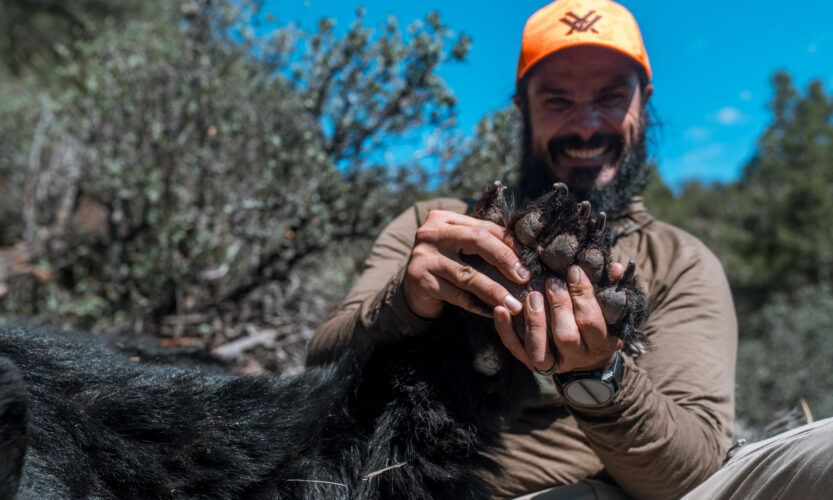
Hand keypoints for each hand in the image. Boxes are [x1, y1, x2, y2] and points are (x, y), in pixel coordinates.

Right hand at [403, 210, 529, 319]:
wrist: (412, 289)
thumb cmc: (445, 265)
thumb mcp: (460, 248)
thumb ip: (483, 243)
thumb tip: (525, 254)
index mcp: (444, 219)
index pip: (484, 227)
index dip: (509, 243)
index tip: (528, 262)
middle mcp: (431, 233)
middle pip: (476, 240)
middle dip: (505, 259)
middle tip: (525, 278)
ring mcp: (423, 256)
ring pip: (468, 274)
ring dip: (495, 291)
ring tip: (514, 305)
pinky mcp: (419, 279)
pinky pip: (456, 295)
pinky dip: (478, 306)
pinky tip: (493, 312)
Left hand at [494, 262, 624, 372]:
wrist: (589, 362)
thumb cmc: (602, 326)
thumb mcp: (614, 311)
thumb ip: (614, 290)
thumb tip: (617, 268)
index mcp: (601, 344)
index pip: (591, 322)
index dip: (583, 296)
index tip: (574, 271)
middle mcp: (577, 358)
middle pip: (566, 336)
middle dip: (559, 307)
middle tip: (552, 282)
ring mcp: (552, 363)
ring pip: (539, 350)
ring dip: (534, 321)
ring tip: (532, 295)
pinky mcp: (530, 362)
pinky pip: (516, 349)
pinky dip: (506, 330)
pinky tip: (500, 309)